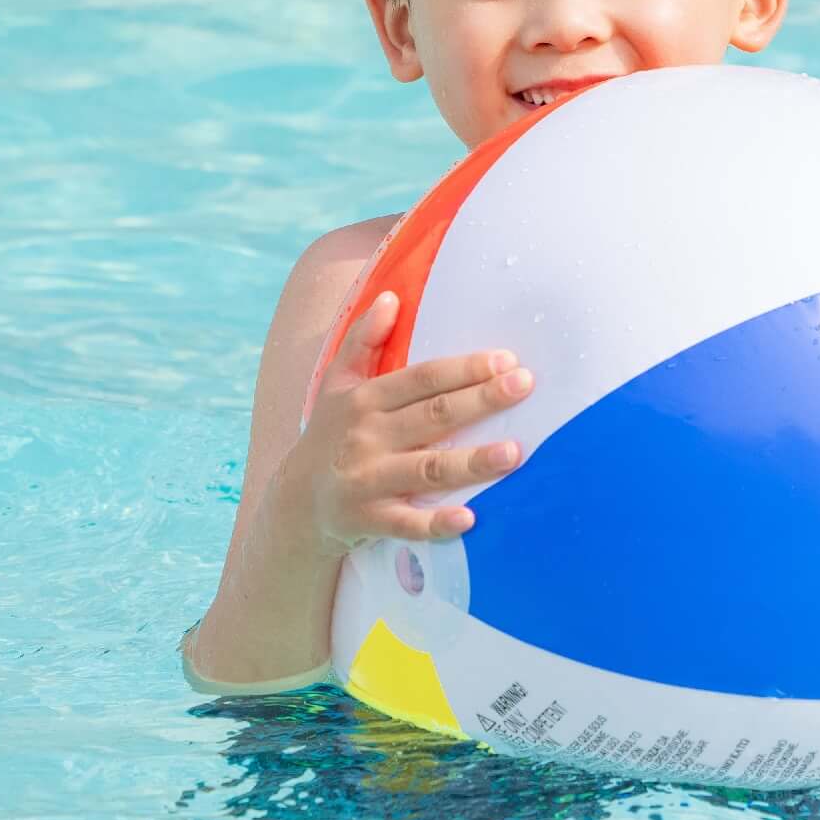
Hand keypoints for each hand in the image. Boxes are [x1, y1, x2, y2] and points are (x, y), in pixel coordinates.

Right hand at [278, 290, 532, 552]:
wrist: (295, 502)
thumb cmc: (331, 434)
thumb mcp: (337, 384)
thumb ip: (363, 340)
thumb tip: (390, 296)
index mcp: (365, 399)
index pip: (422, 378)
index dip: (464, 368)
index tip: (506, 360)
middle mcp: (366, 436)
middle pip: (433, 416)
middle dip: (481, 400)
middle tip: (524, 386)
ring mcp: (367, 480)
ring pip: (427, 469)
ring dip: (471, 462)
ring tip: (514, 452)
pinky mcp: (368, 519)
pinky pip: (407, 523)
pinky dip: (436, 523)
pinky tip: (470, 520)